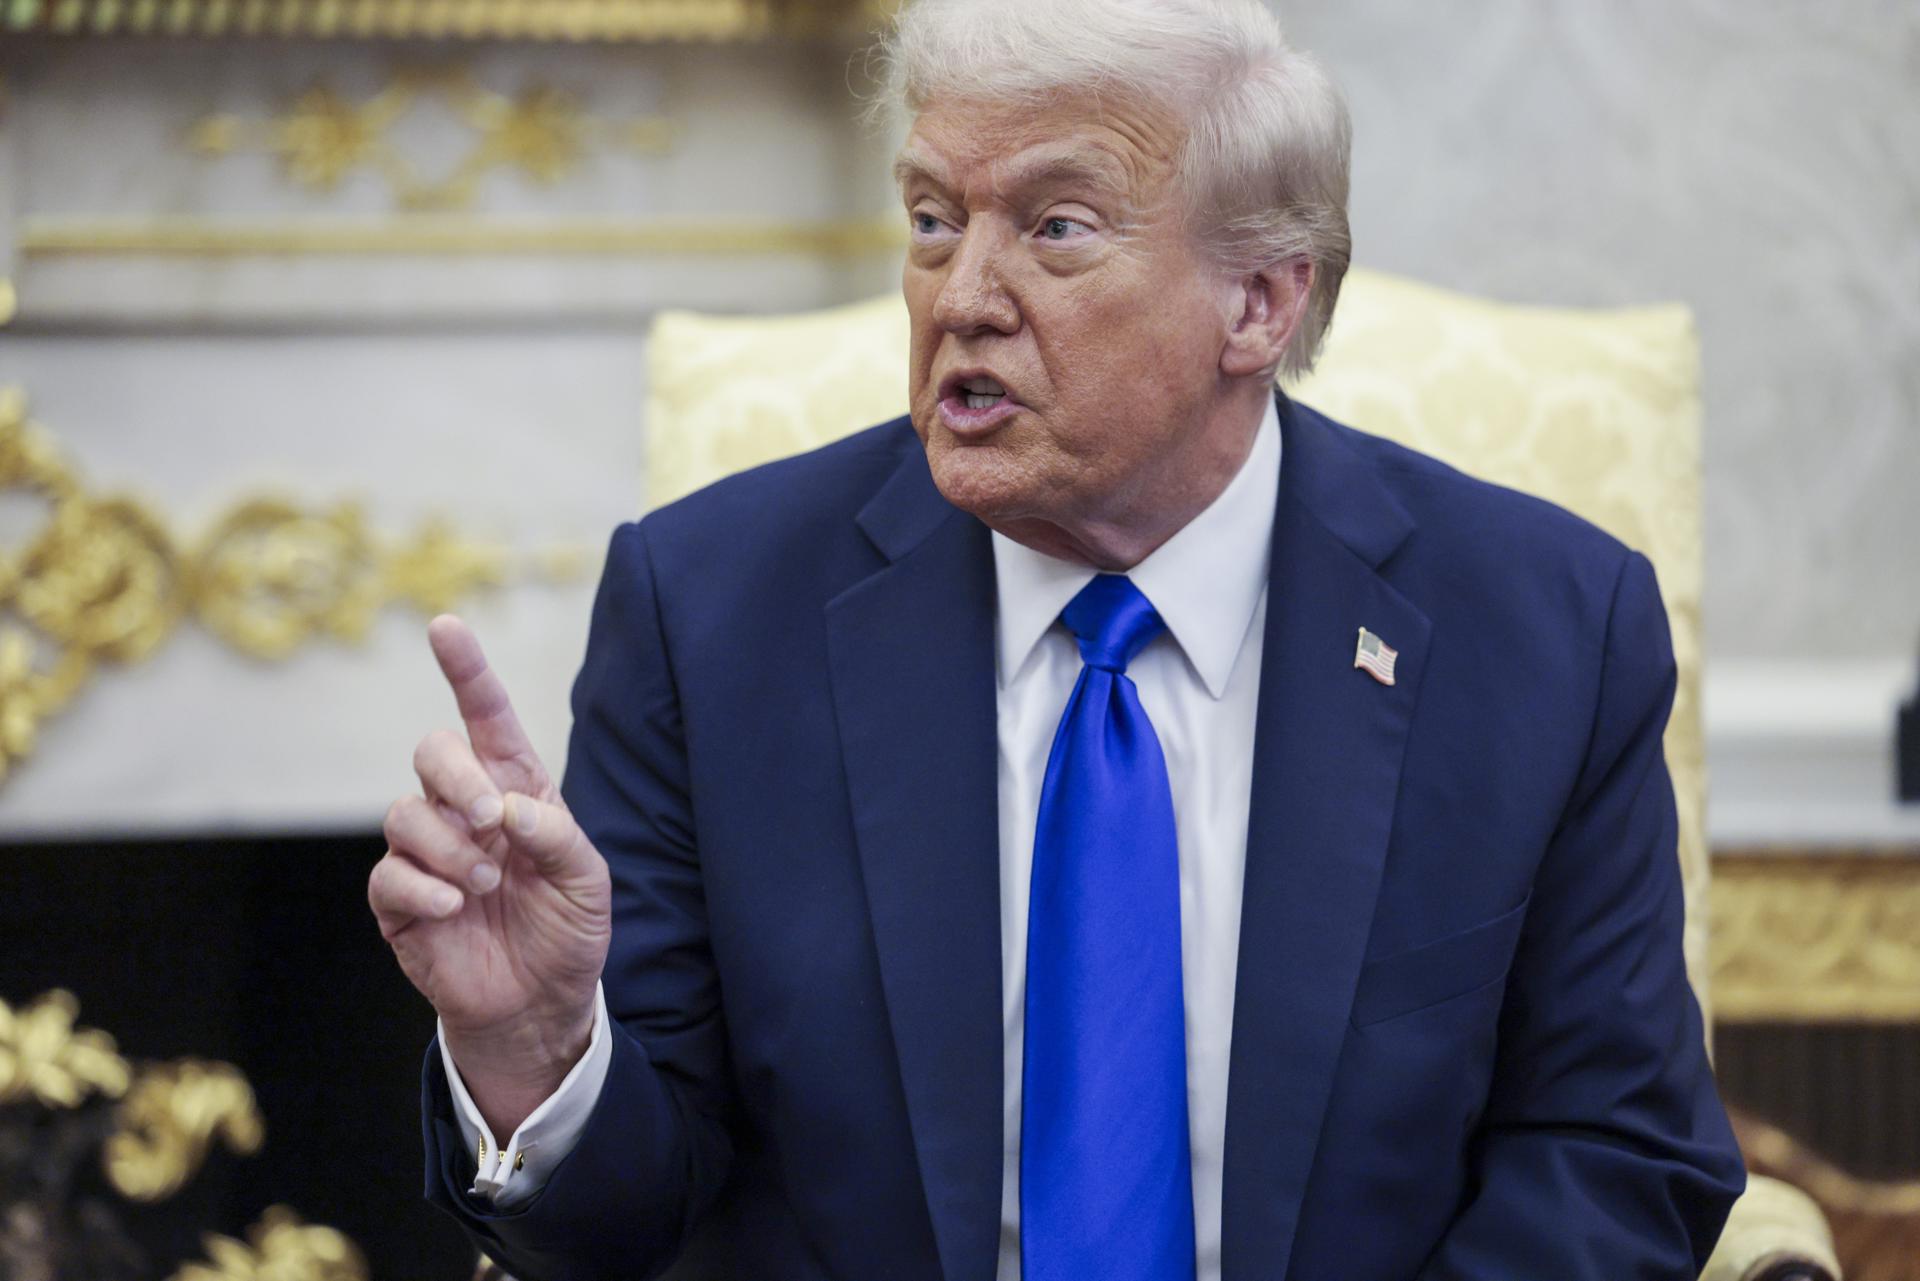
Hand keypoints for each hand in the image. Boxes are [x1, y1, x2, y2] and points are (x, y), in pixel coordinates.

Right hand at [369, 615, 611, 1136]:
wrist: (541, 1003)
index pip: (485, 717)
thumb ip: (557, 836)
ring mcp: (427, 854)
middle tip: (490, 819)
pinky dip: (421, 885)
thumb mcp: (587, 881)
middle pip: (430, 750)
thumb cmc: (567, 931)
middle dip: (455, 775)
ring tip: (484, 884)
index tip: (445, 626)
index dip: (466, 670)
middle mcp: (464, 811)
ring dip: (448, 844)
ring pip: (404, 812)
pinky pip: (388, 873)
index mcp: (515, 790)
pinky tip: (453, 906)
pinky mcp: (399, 902)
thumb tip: (508, 807)